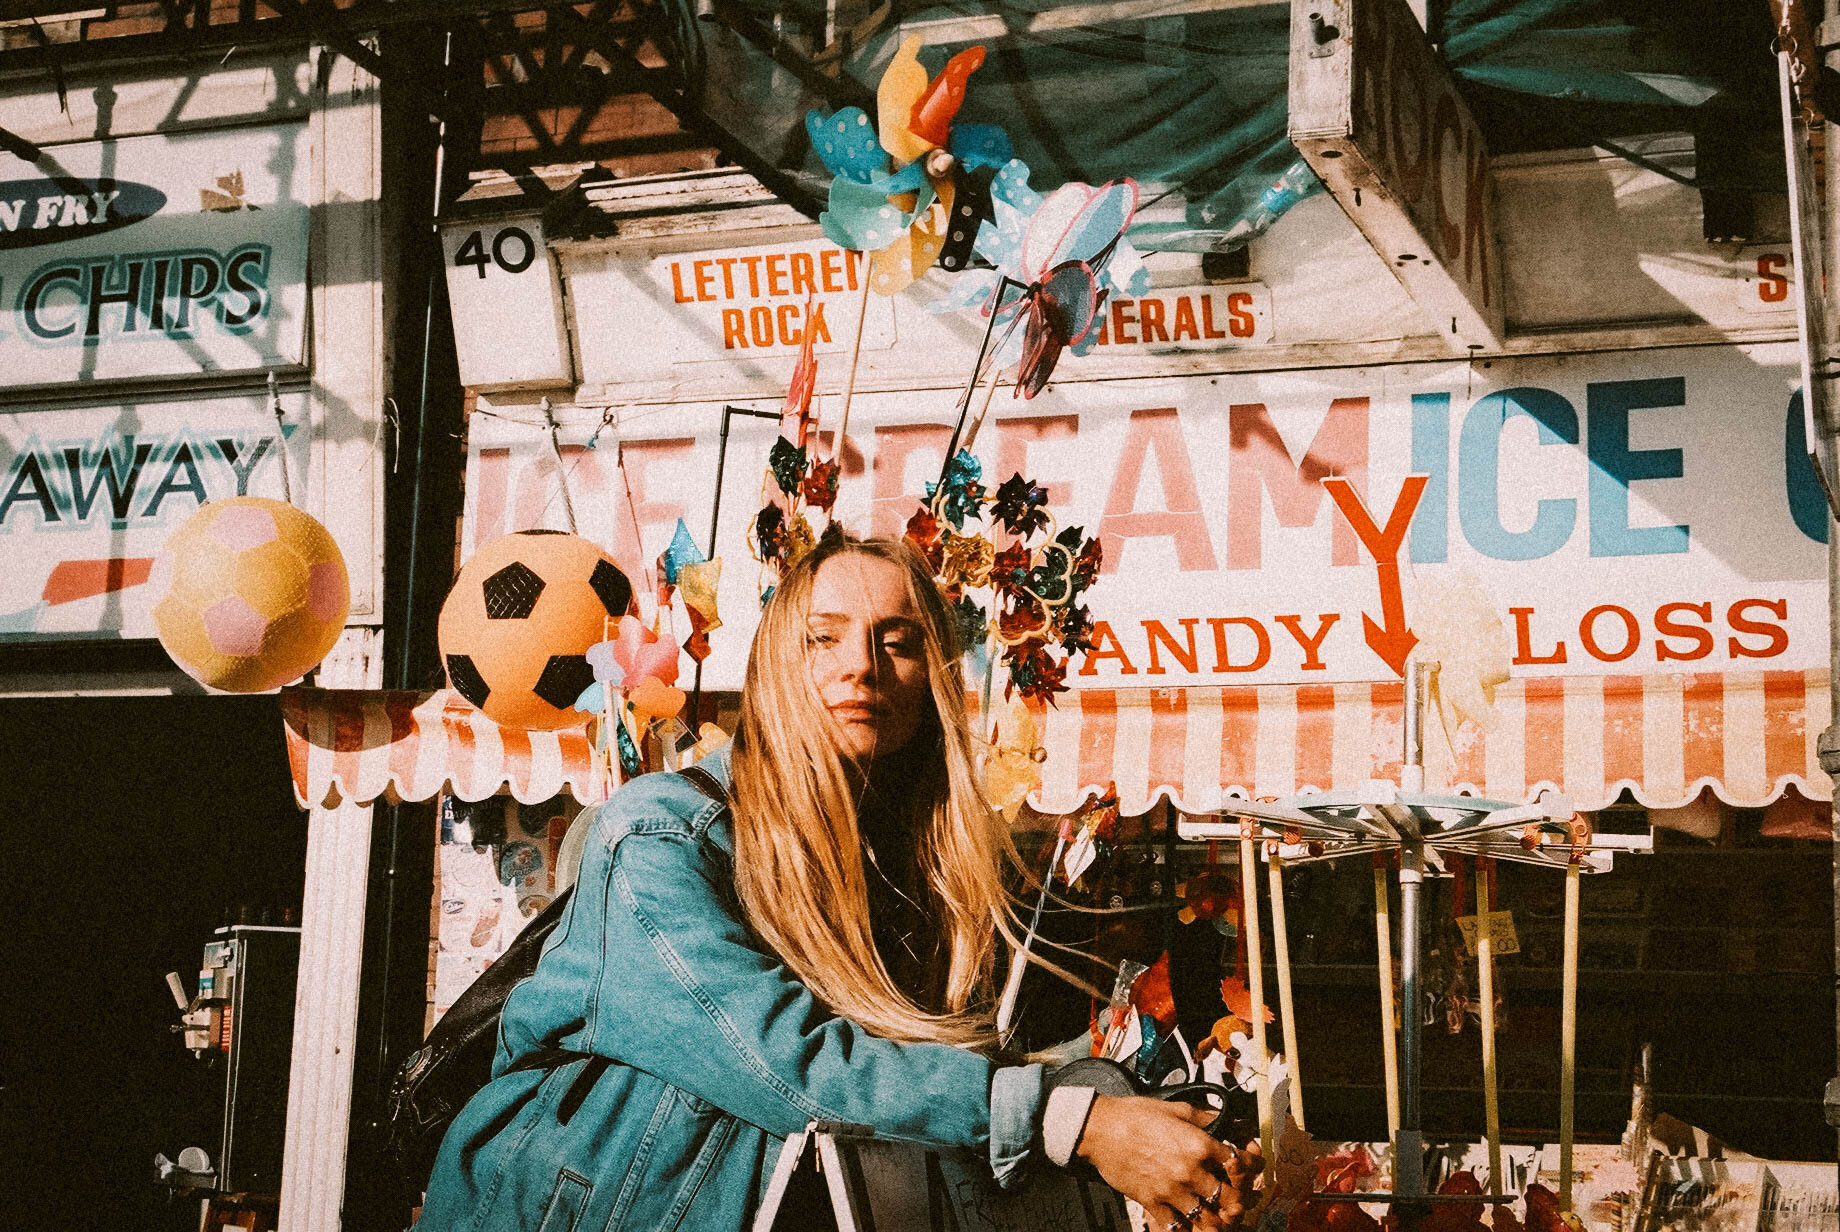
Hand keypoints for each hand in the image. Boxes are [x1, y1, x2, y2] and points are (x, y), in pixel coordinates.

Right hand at [1074, 1094, 1262, 1230]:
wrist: (1101, 1129)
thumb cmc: (1136, 1115)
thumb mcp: (1177, 1108)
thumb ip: (1206, 1117)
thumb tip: (1228, 1122)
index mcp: (1199, 1145)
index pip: (1240, 1162)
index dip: (1252, 1165)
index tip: (1253, 1166)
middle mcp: (1190, 1171)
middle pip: (1230, 1198)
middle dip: (1238, 1198)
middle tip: (1237, 1195)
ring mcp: (1171, 1191)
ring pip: (1208, 1219)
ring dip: (1217, 1218)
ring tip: (1217, 1213)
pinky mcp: (1153, 1203)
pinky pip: (1177, 1227)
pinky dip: (1186, 1227)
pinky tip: (1189, 1221)